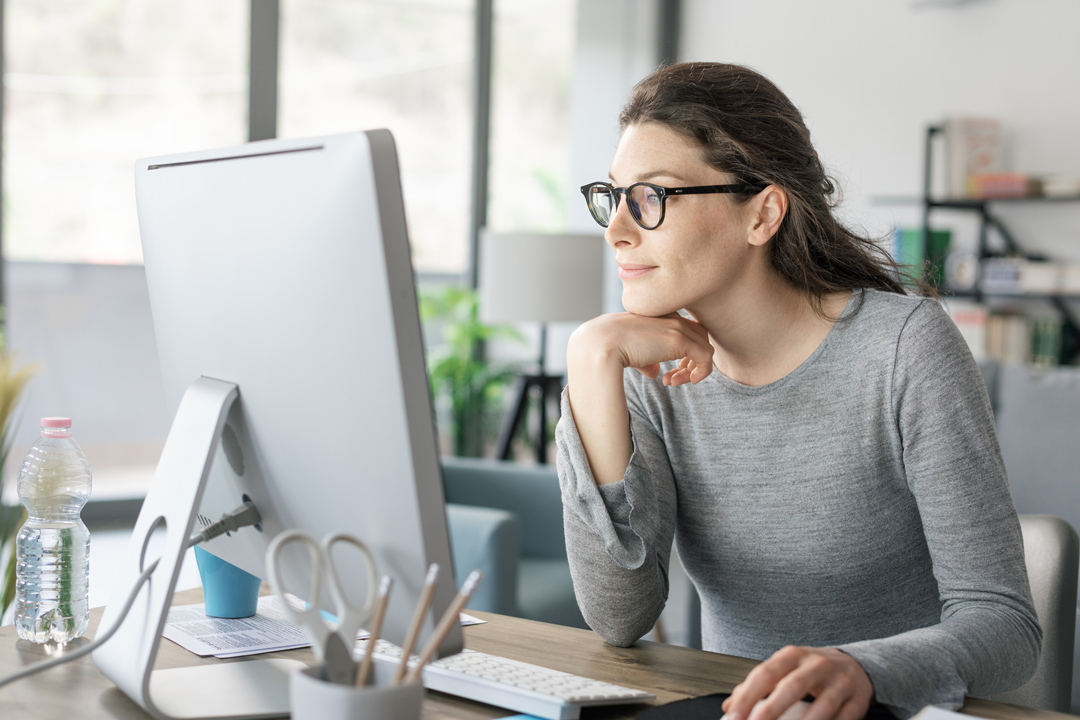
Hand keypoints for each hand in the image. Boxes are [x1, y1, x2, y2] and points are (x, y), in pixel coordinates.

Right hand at [569, 312, 713, 385]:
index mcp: (660, 315)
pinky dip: (699, 373)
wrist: (601, 343)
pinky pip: (706, 358)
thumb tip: (656, 372)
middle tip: (673, 378)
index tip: (668, 371)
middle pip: (699, 337)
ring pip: (704, 348)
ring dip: (693, 369)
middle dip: (691, 360)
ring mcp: (677, 327)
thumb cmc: (610, 347)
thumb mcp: (631, 351)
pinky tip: (678, 382)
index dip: (683, 352)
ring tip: (674, 382)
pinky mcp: (680, 341)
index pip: (685, 329)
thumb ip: (647, 359)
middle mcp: (672, 317)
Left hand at [721, 646, 873, 719]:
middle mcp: (817, 665)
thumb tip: (729, 706)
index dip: (747, 696)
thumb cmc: (811, 670)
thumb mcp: (784, 669)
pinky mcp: (858, 701)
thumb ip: (758, 686)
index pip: (765, 673)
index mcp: (793, 656)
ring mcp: (840, 682)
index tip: (733, 715)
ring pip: (822, 707)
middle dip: (771, 711)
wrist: (854, 665)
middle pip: (792, 687)